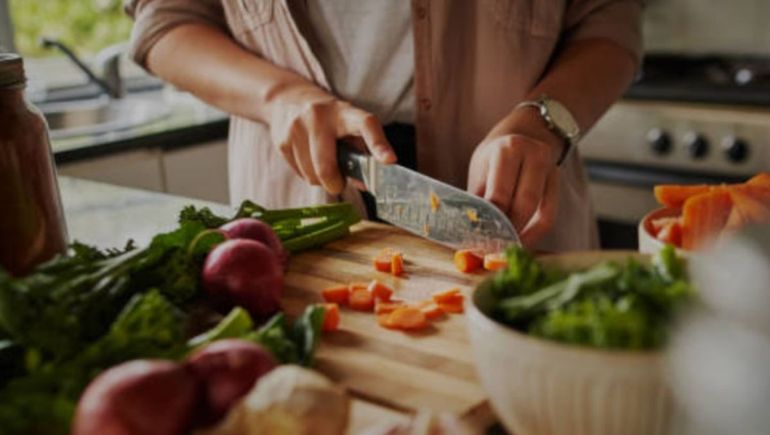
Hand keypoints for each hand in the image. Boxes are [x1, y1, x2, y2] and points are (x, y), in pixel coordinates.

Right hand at [267, 83, 395, 193]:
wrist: (288, 99)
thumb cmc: (329, 120)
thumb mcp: (349, 126)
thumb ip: (361, 153)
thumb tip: (366, 183)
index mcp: (345, 113)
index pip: (366, 125)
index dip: (378, 144)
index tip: (390, 160)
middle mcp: (319, 116)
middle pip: (326, 167)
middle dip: (335, 183)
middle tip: (339, 183)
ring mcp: (297, 128)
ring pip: (312, 176)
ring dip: (320, 180)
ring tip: (323, 163)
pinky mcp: (281, 140)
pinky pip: (299, 174)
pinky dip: (307, 174)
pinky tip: (308, 159)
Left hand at [467, 108, 564, 246]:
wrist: (524, 133)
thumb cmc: (495, 156)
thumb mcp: (481, 169)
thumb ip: (478, 198)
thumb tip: (470, 233)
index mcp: (508, 150)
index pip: (499, 195)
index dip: (489, 222)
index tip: (478, 241)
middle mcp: (534, 155)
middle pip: (522, 205)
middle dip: (507, 231)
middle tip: (492, 249)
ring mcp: (550, 168)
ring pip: (538, 212)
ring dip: (521, 234)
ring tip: (504, 248)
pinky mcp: (558, 182)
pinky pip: (549, 215)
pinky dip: (535, 233)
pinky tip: (521, 242)